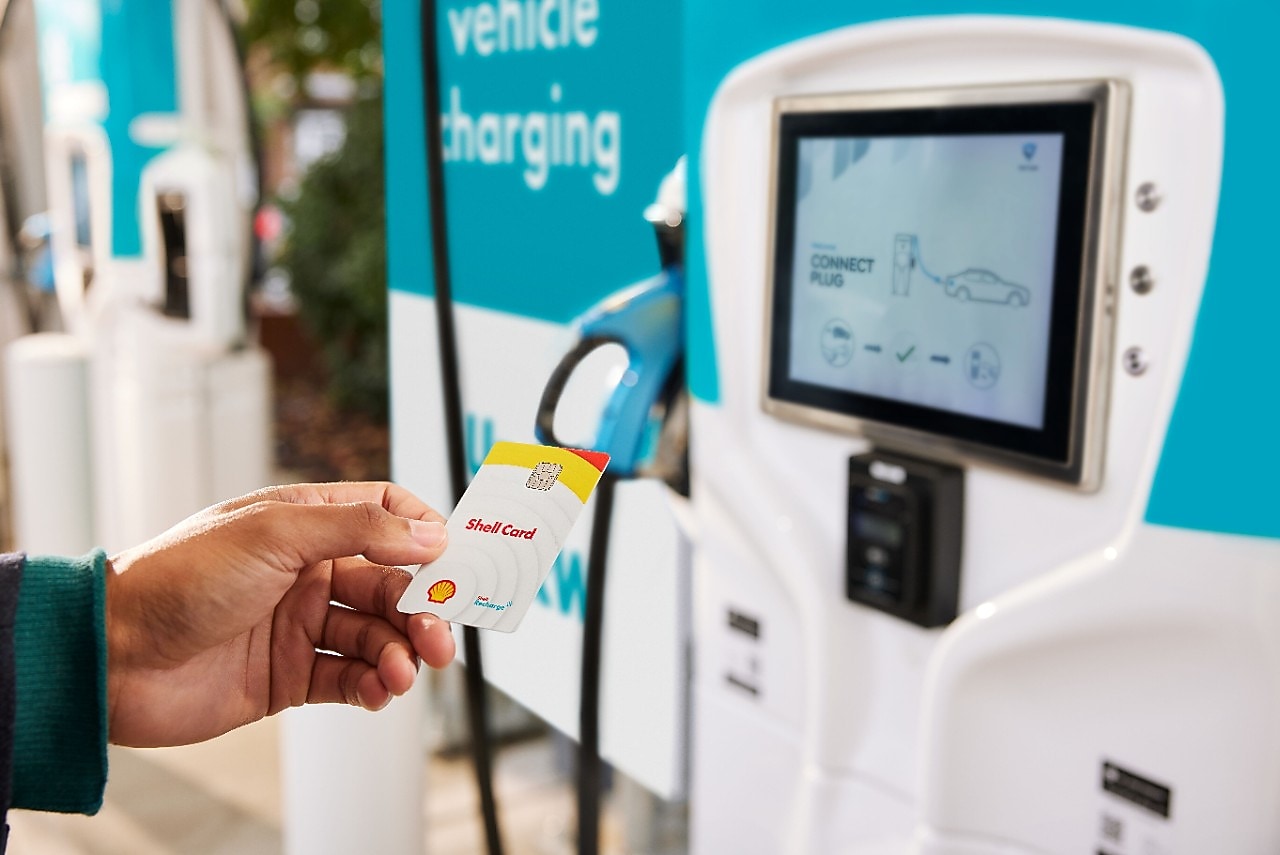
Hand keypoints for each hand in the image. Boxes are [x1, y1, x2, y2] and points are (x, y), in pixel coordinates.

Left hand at [104, 482, 455, 747]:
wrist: (113, 657)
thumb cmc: (178, 578)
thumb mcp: (275, 533)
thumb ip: (360, 530)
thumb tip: (429, 535)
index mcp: (304, 522)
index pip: (384, 513)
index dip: (423, 532)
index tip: (454, 559)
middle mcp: (307, 571)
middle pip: (391, 583)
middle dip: (421, 609)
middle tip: (439, 635)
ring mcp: (299, 624)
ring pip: (375, 634)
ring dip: (399, 652)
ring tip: (402, 671)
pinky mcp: (289, 676)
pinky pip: (349, 677)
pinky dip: (373, 685)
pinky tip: (380, 691)